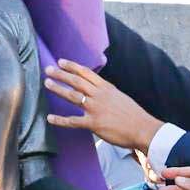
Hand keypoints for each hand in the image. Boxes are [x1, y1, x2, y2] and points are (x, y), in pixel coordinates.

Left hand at [43, 61, 164, 152]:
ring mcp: (95, 109)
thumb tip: (99, 91)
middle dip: (61, 74)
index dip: (72, 66)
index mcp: (107, 88)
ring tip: (47, 83)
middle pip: (77, 81)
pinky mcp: (94, 124)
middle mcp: (99, 95)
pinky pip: (73, 121)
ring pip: (73, 96)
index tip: (61, 61)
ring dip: (58, 89)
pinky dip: (60, 120)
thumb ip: (108, 93)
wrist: (143, 128)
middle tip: (48, 69)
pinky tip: (50, 118)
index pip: (87, 73)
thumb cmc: (134, 115)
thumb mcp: (121, 97)